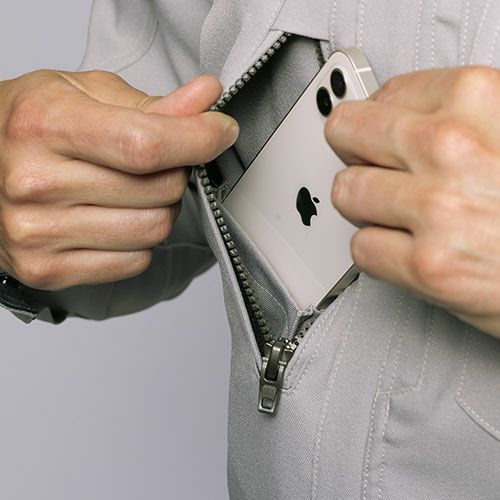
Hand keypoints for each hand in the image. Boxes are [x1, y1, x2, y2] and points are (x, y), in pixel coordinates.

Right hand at [0, 71, 237, 289]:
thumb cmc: (30, 125)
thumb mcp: (84, 95)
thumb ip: (151, 104)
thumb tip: (205, 99)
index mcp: (45, 126)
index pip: (145, 144)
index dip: (198, 139)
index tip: (220, 132)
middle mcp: (36, 183)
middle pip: (160, 190)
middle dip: (177, 172)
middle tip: (158, 161)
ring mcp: (38, 233)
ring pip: (154, 229)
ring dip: (162, 208)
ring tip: (136, 190)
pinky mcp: (46, 268)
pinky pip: (134, 261)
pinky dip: (141, 240)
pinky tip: (116, 218)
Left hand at [326, 66, 499, 337]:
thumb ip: (462, 118)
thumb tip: (400, 116)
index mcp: (480, 100)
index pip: (385, 94)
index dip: (380, 119)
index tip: (382, 132)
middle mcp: (452, 148)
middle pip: (347, 133)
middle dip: (355, 153)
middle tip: (370, 166)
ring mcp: (437, 209)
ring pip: (347, 192)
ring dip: (365, 207)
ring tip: (398, 215)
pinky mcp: (428, 267)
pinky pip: (361, 248)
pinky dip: (378, 252)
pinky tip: (406, 249)